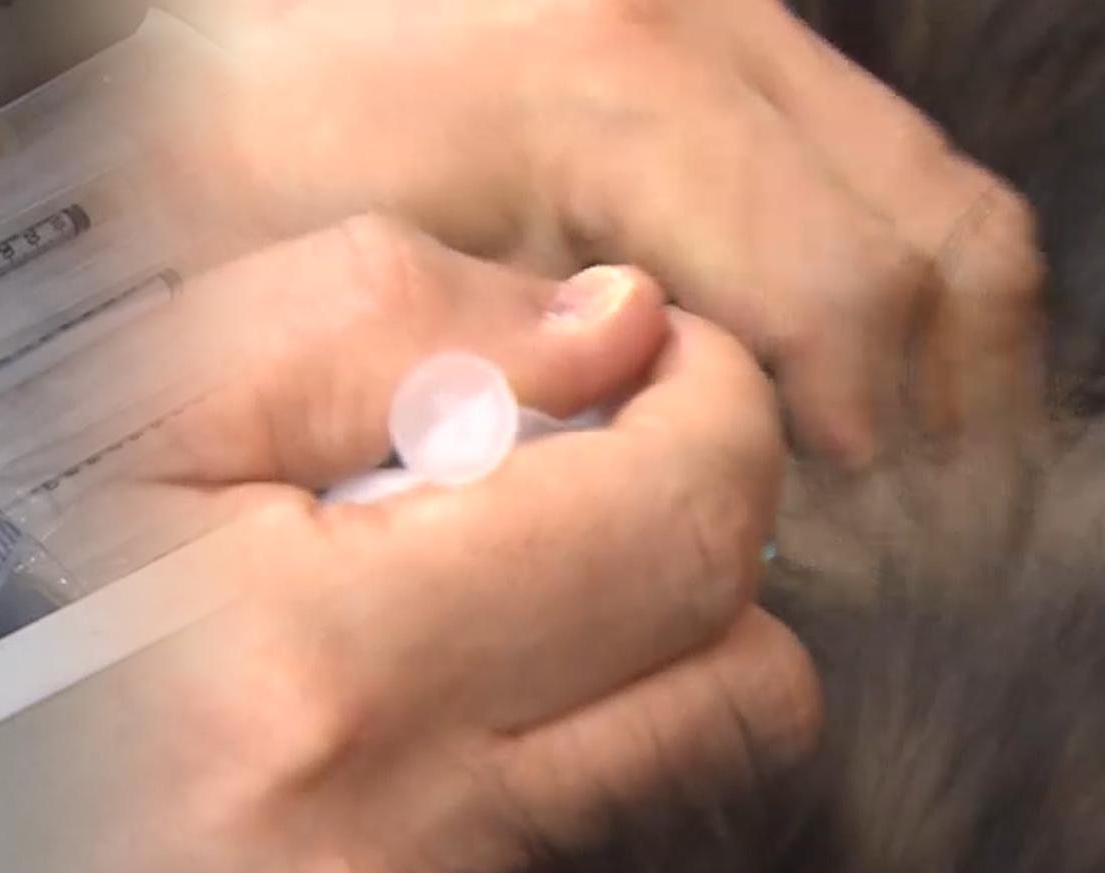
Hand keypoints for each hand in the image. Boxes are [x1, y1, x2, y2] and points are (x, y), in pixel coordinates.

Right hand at [97, 217, 821, 872]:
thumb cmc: (11, 594)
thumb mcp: (163, 400)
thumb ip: (390, 326)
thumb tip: (603, 333)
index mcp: (324, 661)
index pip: (677, 524)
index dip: (716, 409)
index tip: (663, 365)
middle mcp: (390, 821)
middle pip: (742, 666)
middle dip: (708, 515)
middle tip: (601, 447)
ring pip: (701, 757)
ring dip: (657, 624)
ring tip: (514, 552)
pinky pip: (597, 810)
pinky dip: (573, 705)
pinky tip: (455, 647)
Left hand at [154, 0, 1044, 461]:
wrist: (218, 43)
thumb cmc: (254, 157)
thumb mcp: (355, 292)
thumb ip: (516, 380)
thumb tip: (660, 472)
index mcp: (617, 96)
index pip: (838, 289)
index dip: (861, 432)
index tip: (840, 533)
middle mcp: (700, 32)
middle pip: (933, 230)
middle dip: (944, 392)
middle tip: (899, 522)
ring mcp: (727, 18)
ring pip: (924, 185)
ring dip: (937, 331)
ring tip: (887, 459)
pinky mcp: (722, 34)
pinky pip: (868, 153)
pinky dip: (882, 262)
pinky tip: (829, 365)